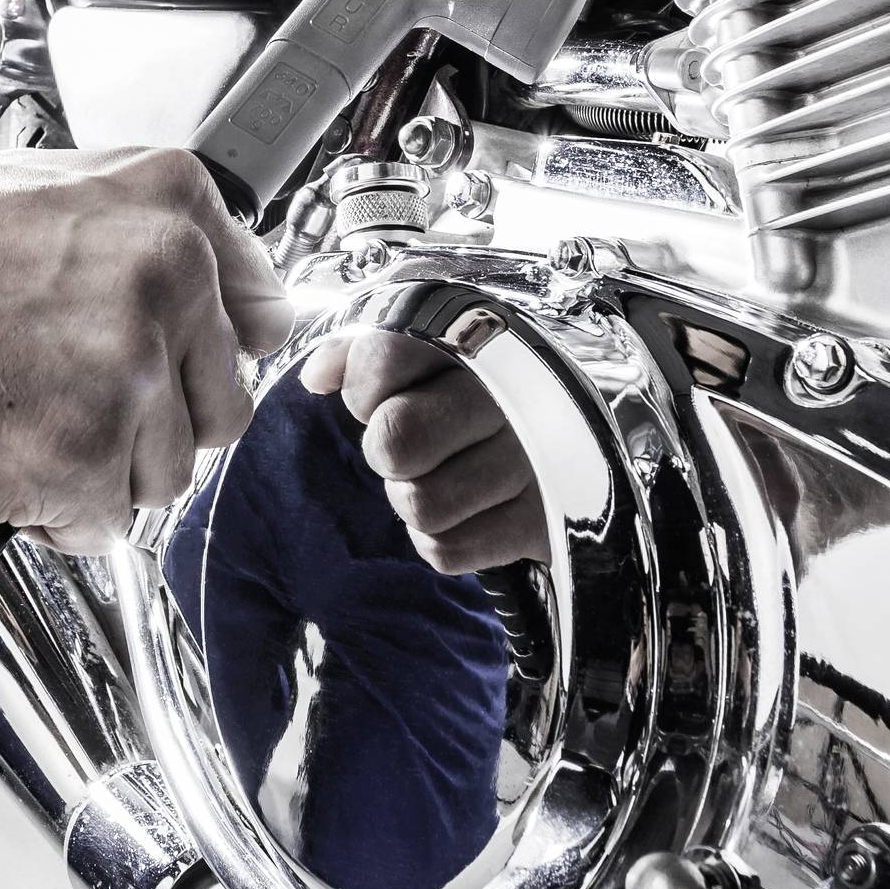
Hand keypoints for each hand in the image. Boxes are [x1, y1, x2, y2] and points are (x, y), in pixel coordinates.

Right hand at [0, 147, 292, 554]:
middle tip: (53, 400)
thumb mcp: (44, 192)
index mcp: (167, 206)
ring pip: (162, 477)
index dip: (193, 358)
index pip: (258, 315)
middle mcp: (165, 280)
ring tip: (7, 422)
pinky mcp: (79, 456)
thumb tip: (220, 305)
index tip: (155, 367)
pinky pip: (103, 526)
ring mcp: (126, 370)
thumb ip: (140, 242)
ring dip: (91, 474)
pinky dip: (48, 515)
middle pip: (215, 412)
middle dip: (145, 427)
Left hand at [299, 329, 546, 572]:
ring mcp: (534, 460)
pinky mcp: (543, 521)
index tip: (386, 396)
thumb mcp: (426, 358)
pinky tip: (469, 512)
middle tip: (412, 449)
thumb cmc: (477, 398)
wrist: (571, 444)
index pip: (381, 358)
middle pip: (395, 441)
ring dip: (415, 501)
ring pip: (420, 506)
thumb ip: (362, 355)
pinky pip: (446, 550)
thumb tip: (318, 377)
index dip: (365, 389)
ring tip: (444, 478)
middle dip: (388, 452)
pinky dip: (443, 539)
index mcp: (477, 339)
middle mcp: (512, 394)